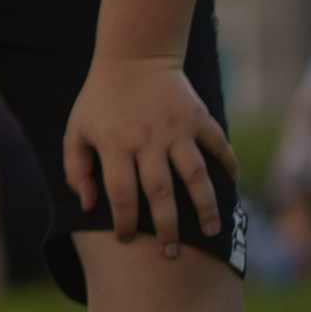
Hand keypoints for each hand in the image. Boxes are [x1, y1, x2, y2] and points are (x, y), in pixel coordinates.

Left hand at [63, 56, 237, 254]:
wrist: (132, 58)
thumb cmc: (99, 100)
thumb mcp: (76, 129)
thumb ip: (76, 167)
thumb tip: (87, 204)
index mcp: (114, 144)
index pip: (121, 193)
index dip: (124, 221)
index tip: (126, 239)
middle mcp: (146, 139)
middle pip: (160, 191)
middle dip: (167, 227)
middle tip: (172, 253)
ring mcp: (175, 129)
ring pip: (195, 174)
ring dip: (205, 206)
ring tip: (210, 231)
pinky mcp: (197, 117)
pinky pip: (218, 145)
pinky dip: (228, 164)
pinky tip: (234, 186)